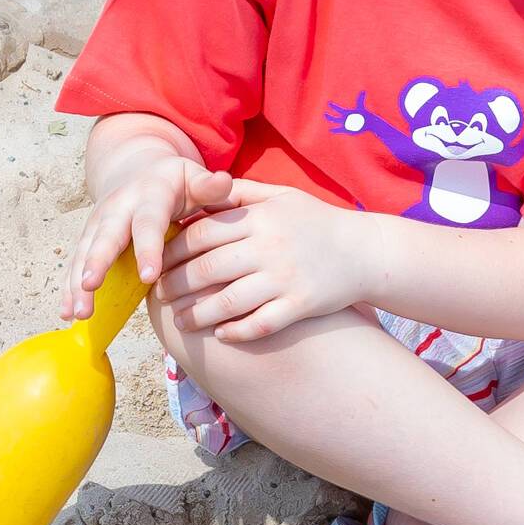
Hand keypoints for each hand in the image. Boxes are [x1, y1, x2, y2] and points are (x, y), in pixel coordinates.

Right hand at [71, 151, 221, 319]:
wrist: (137, 170)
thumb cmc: (174, 183)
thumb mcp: (192, 178)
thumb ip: (208, 187)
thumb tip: (224, 181)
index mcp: (148, 195)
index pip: (148, 223)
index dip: (147, 248)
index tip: (148, 276)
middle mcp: (117, 208)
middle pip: (105, 236)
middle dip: (97, 261)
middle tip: (91, 286)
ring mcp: (98, 224)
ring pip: (84, 253)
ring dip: (78, 283)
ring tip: (78, 313)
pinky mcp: (88, 239)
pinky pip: (76, 264)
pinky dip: (69, 288)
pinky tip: (68, 314)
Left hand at [156, 175, 373, 343]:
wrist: (366, 251)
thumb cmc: (317, 222)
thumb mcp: (282, 197)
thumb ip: (241, 194)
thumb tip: (201, 190)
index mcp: (260, 218)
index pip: (202, 233)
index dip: (173, 249)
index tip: (157, 261)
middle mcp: (270, 247)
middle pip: (208, 269)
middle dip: (176, 284)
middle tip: (159, 295)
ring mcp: (285, 278)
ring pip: (228, 302)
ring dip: (197, 314)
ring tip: (180, 321)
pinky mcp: (301, 305)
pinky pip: (260, 324)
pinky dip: (236, 331)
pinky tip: (220, 335)